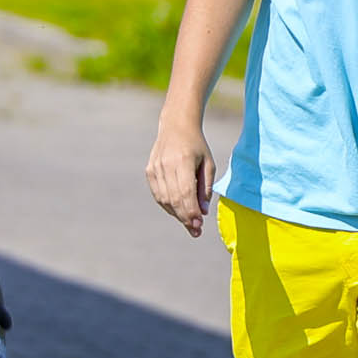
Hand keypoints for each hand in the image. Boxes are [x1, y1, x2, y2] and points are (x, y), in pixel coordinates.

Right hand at [145, 114, 215, 236]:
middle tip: (196, 231)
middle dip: (185, 217)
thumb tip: (202, 211)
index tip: (199, 225)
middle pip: (174, 198)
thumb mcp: (208, 164)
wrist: (176, 126)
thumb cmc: (197, 146)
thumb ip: (205, 188)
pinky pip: (158, 195)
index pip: (185, 192)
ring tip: (189, 223)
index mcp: (183, 160)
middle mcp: (166, 164)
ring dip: (177, 214)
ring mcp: (155, 168)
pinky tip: (178, 211)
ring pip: (164, 199)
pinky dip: (168, 206)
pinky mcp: (149, 171)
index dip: (191, 211)